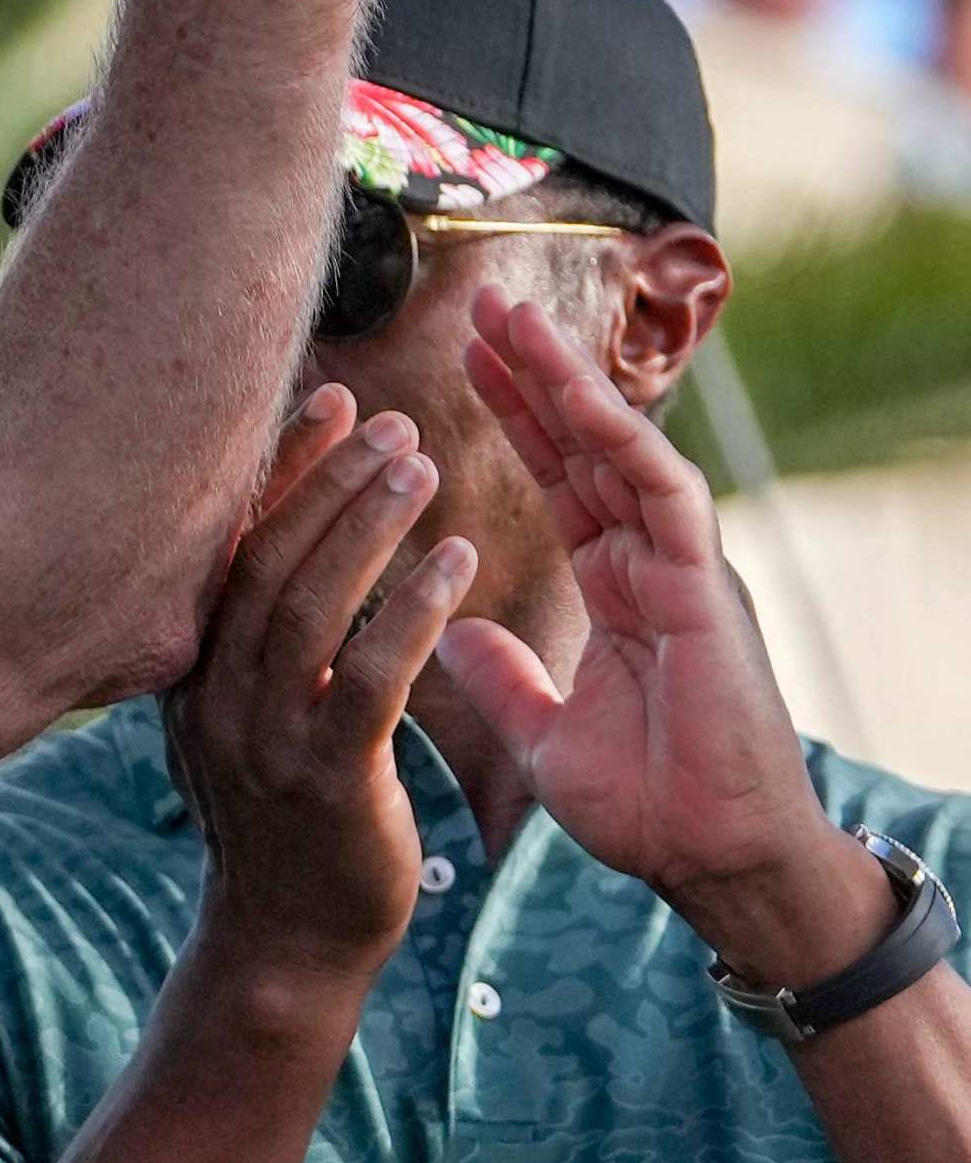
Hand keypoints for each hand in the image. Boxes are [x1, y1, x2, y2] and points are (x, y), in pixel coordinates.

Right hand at [165, 388, 473, 994]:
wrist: (288, 942)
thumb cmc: (287, 818)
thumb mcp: (249, 715)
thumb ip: (257, 638)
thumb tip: (279, 542)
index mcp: (192, 666)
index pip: (231, 543)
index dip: (280, 468)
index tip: (331, 400)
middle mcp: (212, 690)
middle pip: (265, 558)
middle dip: (328, 479)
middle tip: (392, 418)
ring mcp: (261, 737)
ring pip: (308, 605)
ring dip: (367, 525)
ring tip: (423, 465)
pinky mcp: (325, 781)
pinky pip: (368, 678)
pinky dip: (410, 611)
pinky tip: (455, 562)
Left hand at [437, 291, 891, 988]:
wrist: (711, 862)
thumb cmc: (647, 806)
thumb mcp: (543, 730)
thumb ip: (501, 676)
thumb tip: (451, 630)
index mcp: (617, 585)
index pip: (558, 477)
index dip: (515, 416)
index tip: (465, 358)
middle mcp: (650, 562)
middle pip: (586, 444)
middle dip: (536, 371)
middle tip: (481, 300)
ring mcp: (681, 569)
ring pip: (622, 449)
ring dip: (569, 381)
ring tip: (512, 319)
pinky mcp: (704, 589)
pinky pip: (663, 495)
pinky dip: (621, 440)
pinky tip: (577, 396)